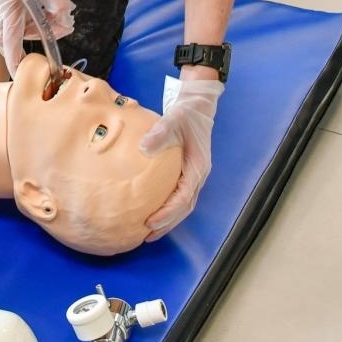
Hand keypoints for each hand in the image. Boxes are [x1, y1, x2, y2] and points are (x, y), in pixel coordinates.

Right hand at [0, 0, 74, 75]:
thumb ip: (58, 4)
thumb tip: (65, 22)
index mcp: (9, 4)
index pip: (9, 40)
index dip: (13, 61)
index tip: (17, 77)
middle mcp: (8, 7)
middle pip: (8, 39)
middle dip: (22, 50)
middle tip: (41, 56)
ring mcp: (13, 4)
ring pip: (20, 30)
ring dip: (39, 33)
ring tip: (60, 23)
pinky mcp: (21, 0)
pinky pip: (29, 20)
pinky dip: (42, 23)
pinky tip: (56, 15)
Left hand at [140, 75, 223, 240]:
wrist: (196, 105)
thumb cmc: (186, 113)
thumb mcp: (173, 119)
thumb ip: (160, 133)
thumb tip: (144, 148)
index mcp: (197, 168)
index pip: (184, 198)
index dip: (168, 213)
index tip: (151, 221)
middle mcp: (198, 176)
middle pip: (184, 208)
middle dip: (167, 224)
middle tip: (147, 235)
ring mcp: (193, 175)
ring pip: (182, 205)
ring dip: (167, 219)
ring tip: (148, 232)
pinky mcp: (186, 172)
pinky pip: (177, 195)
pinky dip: (166, 206)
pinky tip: (151, 209)